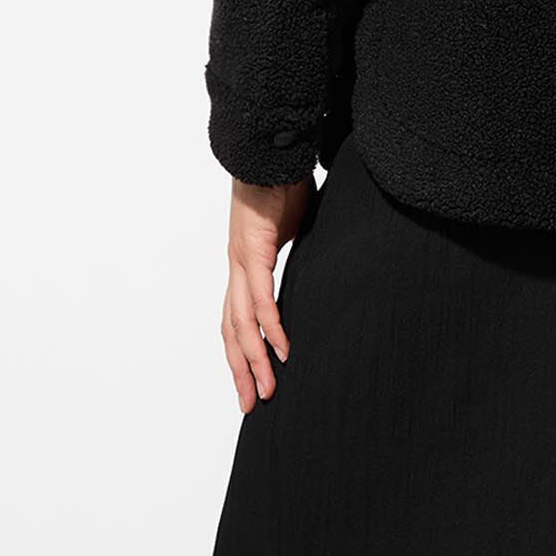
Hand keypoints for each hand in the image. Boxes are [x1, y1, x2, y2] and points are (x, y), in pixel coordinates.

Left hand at [220, 173, 314, 411]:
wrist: (270, 149)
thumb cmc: (283, 180)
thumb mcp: (297, 224)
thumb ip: (302, 248)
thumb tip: (322, 261)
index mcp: (246, 263)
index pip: (238, 318)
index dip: (243, 351)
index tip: (253, 381)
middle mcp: (237, 267)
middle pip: (232, 330)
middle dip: (241, 370)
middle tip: (251, 405)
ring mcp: (241, 260)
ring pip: (241, 323)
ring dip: (254, 360)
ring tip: (266, 390)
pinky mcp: (253, 250)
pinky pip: (261, 298)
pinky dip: (270, 327)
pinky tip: (281, 350)